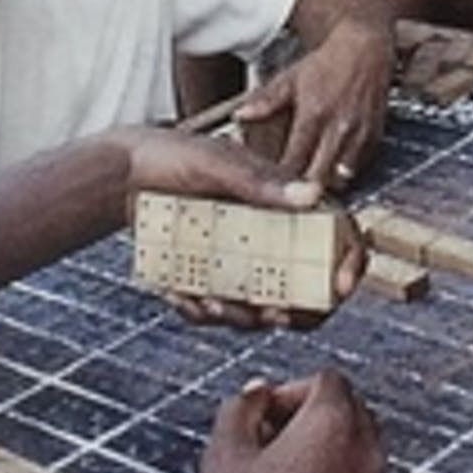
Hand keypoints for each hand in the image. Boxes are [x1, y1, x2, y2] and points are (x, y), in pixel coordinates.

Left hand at [117, 125, 367, 325]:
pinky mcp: (213, 277)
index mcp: (286, 205)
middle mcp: (271, 237)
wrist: (122, 174)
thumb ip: (263, 183)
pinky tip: (180, 297)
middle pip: (307, 289)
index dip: (350, 263)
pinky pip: (219, 309)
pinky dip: (202, 311)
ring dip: (240, 316)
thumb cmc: (173, 155)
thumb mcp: (218, 164)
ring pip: (261, 308)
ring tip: (206, 303)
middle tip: (267, 314)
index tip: (341, 289)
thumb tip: (314, 194)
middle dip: (294, 312)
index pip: (337, 236)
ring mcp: (242, 260)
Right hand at [194, 371, 383, 472]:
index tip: (259, 414)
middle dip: (308, 413)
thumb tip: (256, 392)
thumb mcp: (224, 454)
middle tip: (266, 436)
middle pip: (347, 408)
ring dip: (319, 445)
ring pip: (353, 445)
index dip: (287, 389)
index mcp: (334, 424)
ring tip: (274, 471)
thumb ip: (240, 407)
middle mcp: (365, 452)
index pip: (326, 378)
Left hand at [237, 11, 390, 193]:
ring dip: (327, 183)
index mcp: (313, 115)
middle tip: (292, 193)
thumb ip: (266, 101)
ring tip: (313, 185)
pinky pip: (360, 166)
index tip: (272, 184)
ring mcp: (359, 134)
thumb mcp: (292, 78)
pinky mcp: (374, 136)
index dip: (282, 178)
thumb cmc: (328, 63)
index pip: (294, 160)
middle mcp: (338, 128)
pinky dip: (346, 172)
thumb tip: (241, 115)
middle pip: (319, 176)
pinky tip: (332, 169)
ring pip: (343, 177)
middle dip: (304, 188)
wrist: (366, 49)